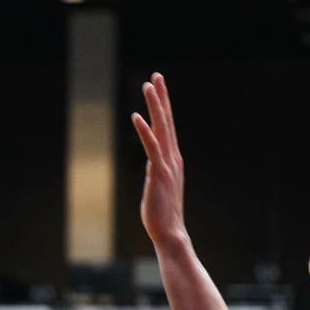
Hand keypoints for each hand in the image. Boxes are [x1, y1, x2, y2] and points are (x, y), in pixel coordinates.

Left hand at [130, 73, 187, 247]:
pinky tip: (136, 117)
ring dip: (155, 106)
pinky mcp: (159, 173)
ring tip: (148, 85)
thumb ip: (157, 171)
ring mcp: (167, 164)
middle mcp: (173, 158)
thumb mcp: (159, 186)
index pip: (168, 127)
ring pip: (161, 128)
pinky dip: (144, 131)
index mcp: (172, 160)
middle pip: (167, 121)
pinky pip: (151, 147)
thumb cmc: (162, 213)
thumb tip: (152, 164)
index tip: (159, 87)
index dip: (163, 106)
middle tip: (156, 76)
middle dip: (161, 97)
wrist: (170, 233)